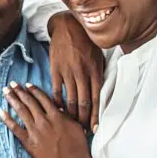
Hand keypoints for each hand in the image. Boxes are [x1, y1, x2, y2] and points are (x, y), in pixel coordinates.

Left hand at [0, 81, 92, 157]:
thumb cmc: (78, 148)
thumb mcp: (76, 127)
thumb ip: (66, 116)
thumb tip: (58, 107)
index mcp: (56, 115)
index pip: (42, 98)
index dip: (33, 90)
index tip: (27, 84)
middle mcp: (44, 120)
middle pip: (29, 101)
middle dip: (19, 91)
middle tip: (11, 84)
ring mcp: (35, 131)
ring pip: (21, 111)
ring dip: (12, 99)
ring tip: (5, 92)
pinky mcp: (29, 142)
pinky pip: (15, 128)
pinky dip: (7, 119)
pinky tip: (0, 111)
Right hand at [47, 11, 104, 132]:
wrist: (68, 27)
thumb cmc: (86, 42)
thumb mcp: (98, 57)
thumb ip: (99, 75)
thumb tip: (100, 93)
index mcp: (95, 71)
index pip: (97, 100)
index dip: (96, 116)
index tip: (94, 129)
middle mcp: (83, 74)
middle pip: (84, 103)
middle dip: (83, 120)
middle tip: (82, 130)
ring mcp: (68, 72)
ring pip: (71, 100)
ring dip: (71, 114)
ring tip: (71, 123)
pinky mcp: (56, 70)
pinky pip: (56, 91)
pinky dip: (57, 103)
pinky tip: (58, 110)